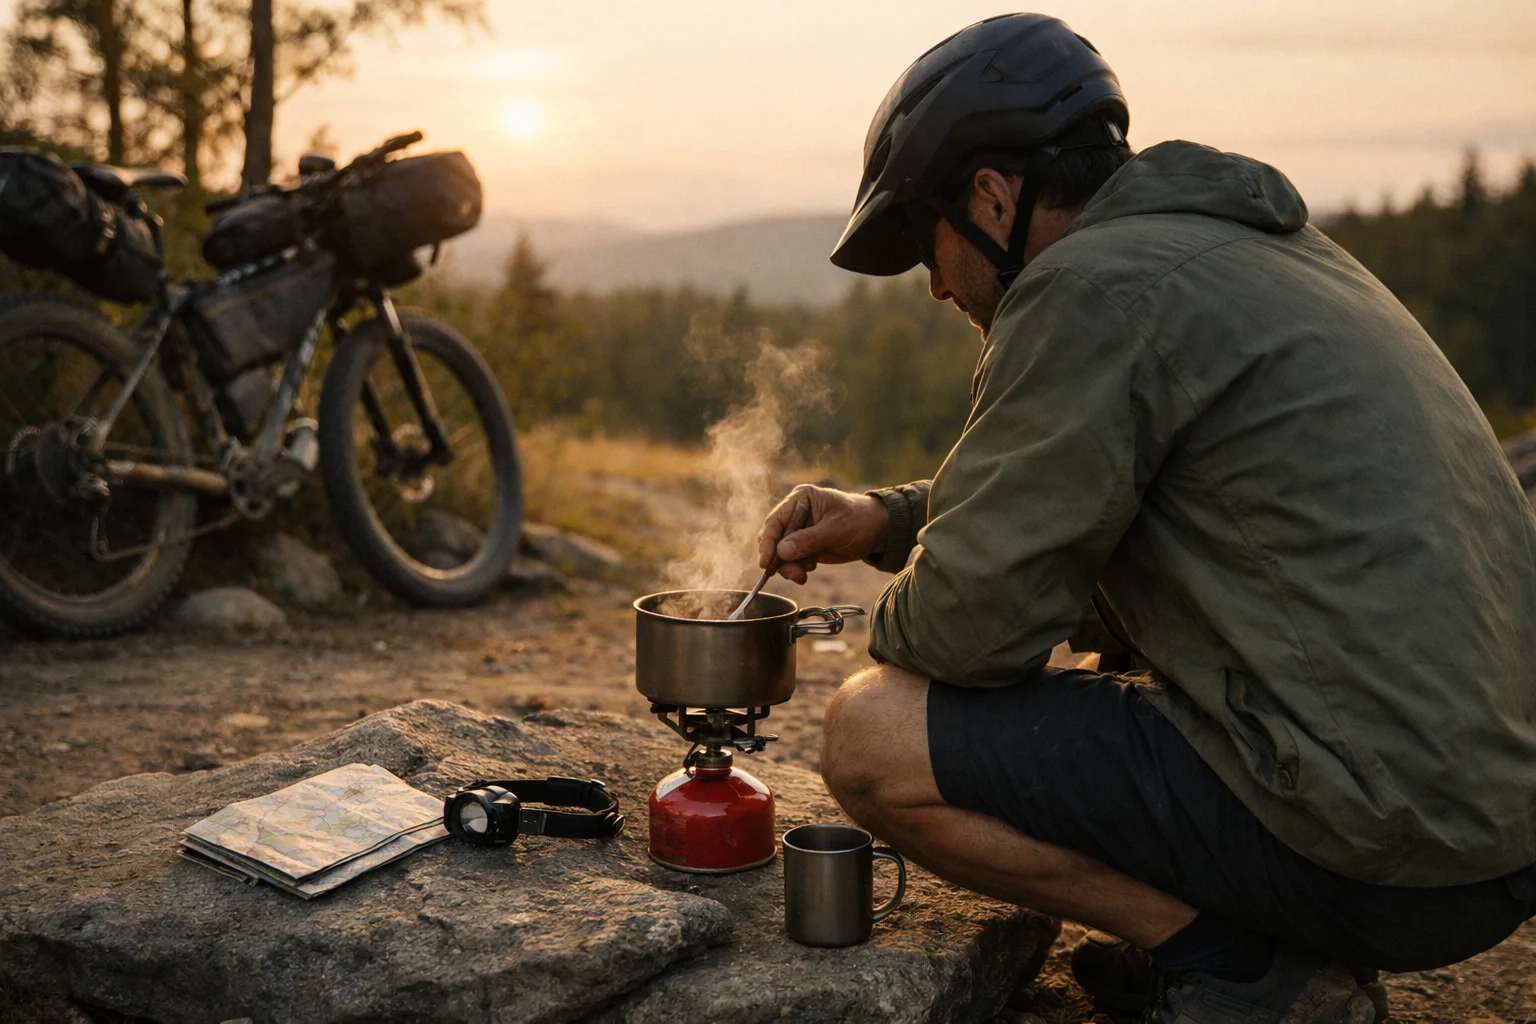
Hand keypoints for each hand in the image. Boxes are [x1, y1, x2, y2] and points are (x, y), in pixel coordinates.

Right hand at [757, 485, 889, 583]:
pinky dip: (796, 568)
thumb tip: (782, 551)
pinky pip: (791, 560)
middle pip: (774, 538)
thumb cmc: (859, 520)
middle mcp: (796, 513)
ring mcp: (800, 530)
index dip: (768, 541)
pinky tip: (809, 570)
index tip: (766, 562)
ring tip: (802, 576)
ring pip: (781, 552)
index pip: (775, 520)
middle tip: (792, 574)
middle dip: (779, 558)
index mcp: (800, 499)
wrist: (876, 531)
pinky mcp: (805, 545)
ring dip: (788, 567)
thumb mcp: (835, 529)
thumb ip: (809, 539)